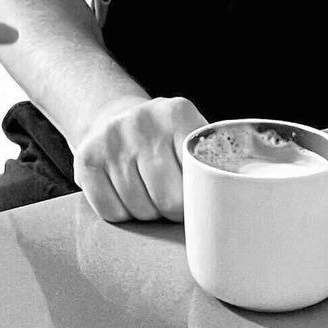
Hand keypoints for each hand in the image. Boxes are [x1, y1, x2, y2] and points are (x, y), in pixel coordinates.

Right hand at [73, 93, 205, 224]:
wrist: (114, 116)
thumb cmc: (164, 140)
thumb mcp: (190, 137)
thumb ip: (214, 162)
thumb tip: (241, 199)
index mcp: (177, 113)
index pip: (199, 177)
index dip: (201, 200)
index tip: (201, 202)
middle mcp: (141, 121)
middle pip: (170, 200)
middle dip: (174, 211)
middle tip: (174, 201)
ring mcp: (110, 139)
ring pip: (139, 210)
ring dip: (148, 213)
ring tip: (148, 193)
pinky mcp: (86, 158)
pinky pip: (110, 212)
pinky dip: (121, 214)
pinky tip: (124, 194)